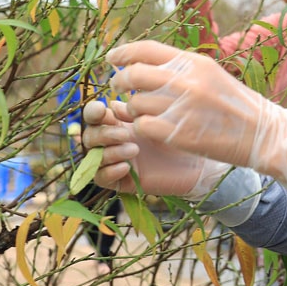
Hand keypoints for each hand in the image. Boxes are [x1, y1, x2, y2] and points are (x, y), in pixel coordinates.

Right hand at [81, 99, 228, 197]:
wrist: (197, 162)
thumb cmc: (179, 134)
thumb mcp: (158, 117)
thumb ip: (136, 109)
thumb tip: (113, 105)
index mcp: (118, 121)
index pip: (94, 115)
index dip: (93, 112)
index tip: (102, 109)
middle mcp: (113, 140)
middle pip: (89, 135)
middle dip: (103, 133)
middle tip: (126, 133)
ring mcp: (115, 160)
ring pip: (93, 156)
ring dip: (109, 151)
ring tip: (134, 149)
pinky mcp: (121, 181)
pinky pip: (100, 178)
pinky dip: (109, 170)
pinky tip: (127, 166)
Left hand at [106, 40, 286, 185]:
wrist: (263, 134)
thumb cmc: (236, 104)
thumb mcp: (211, 74)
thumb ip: (180, 67)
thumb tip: (145, 61)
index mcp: (193, 62)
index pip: (146, 49)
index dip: (123, 52)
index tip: (111, 58)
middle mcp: (186, 81)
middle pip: (134, 74)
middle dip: (119, 80)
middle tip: (117, 87)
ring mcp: (182, 108)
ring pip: (135, 103)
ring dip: (133, 108)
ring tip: (142, 112)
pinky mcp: (180, 134)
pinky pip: (143, 126)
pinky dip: (141, 127)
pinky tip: (150, 128)